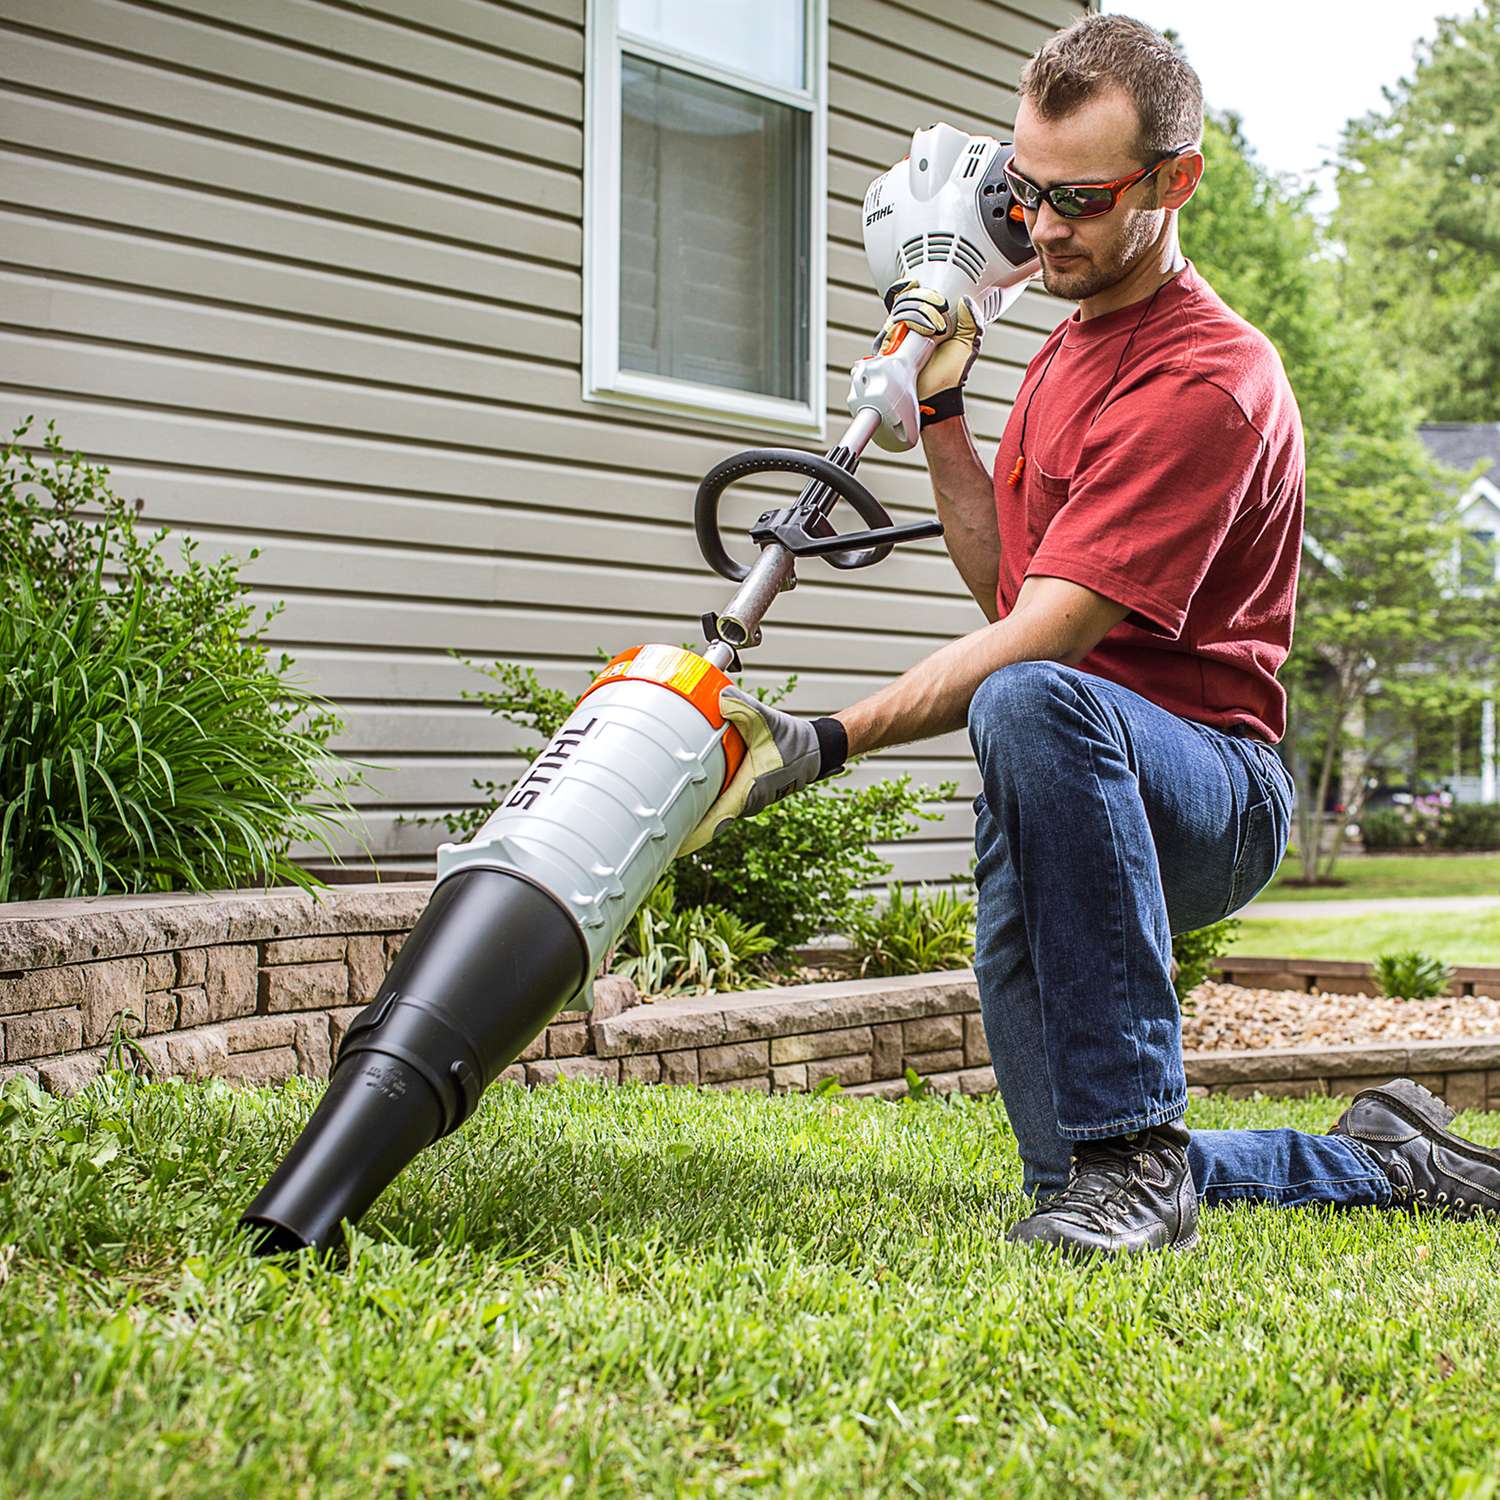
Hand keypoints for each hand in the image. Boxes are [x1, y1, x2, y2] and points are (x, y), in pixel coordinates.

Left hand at [676, 688, 844, 855]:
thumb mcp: (767, 722)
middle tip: (656, 820)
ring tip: (669, 803)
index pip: (713, 821)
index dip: (691, 835)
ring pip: (716, 807)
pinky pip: (723, 798)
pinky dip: (708, 797)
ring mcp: (748, 799)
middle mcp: (746, 801)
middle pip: (709, 817)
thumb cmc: (794, 741)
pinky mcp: (749, 791)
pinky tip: (695, 786)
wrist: (817, 748)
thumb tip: (720, 698)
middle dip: (685, 820)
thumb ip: (743, 708)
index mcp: (747, 792)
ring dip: (696, 807)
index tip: (671, 844)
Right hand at [875, 281, 984, 401]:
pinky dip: (903, 325)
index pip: (914, 294)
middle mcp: (909, 327)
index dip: (916, 288)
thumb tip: (965, 300)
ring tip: (930, 332)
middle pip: (905, 298)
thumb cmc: (951, 373)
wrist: (938, 394)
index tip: (929, 293)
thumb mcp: (968, 343)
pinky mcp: (887, 349)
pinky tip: (916, 334)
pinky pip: (889, 328)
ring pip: (898, 310)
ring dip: (916, 314)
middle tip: (938, 320)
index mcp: (926, 321)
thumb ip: (971, 320)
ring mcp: (896, 337)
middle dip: (922, 302)